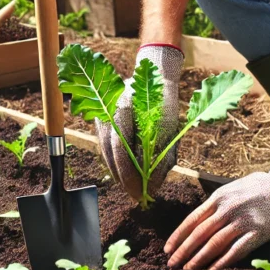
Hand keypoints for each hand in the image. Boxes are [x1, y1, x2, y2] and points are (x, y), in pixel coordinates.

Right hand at [97, 44, 182, 201]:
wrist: (153, 74)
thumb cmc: (164, 101)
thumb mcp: (169, 127)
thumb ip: (162, 155)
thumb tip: (153, 186)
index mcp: (124, 107)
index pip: (121, 147)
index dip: (129, 174)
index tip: (140, 192)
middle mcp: (107, 110)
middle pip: (111, 153)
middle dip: (124, 178)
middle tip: (137, 196)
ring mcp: (100, 115)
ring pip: (106, 152)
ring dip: (119, 173)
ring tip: (132, 188)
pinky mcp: (99, 120)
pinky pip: (106, 147)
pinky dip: (115, 163)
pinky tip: (126, 173)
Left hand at [164, 149, 269, 269]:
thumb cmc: (257, 188)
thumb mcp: (232, 189)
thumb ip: (216, 204)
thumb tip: (197, 221)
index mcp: (219, 198)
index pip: (192, 220)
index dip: (178, 236)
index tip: (167, 249)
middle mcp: (228, 209)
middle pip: (200, 234)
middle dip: (183, 251)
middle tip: (172, 264)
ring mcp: (243, 221)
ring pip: (215, 244)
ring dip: (199, 258)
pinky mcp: (258, 233)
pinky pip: (236, 250)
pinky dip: (222, 262)